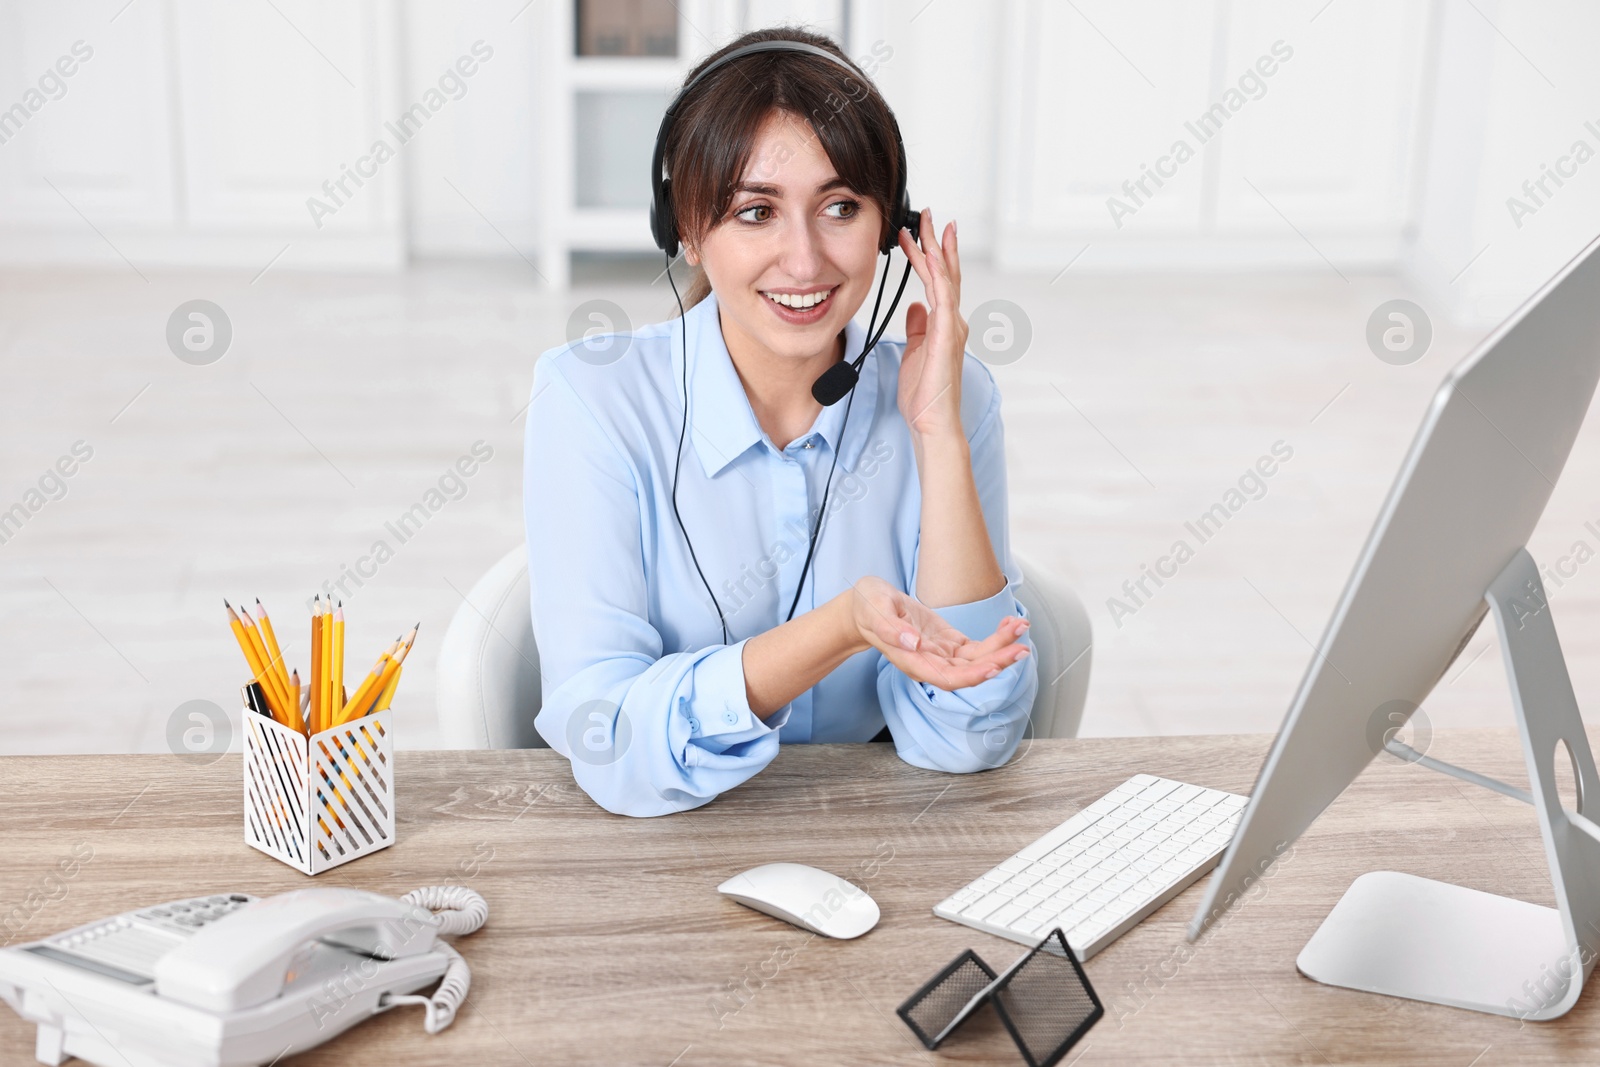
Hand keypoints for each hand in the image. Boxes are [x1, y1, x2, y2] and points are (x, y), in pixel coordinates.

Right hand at [846, 576, 1028, 690]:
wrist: (867, 605)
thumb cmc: (868, 607)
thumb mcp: (874, 610)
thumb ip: (890, 628)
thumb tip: (913, 643)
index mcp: (912, 661)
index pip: (947, 678)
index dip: (972, 676)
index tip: (994, 666)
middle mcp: (931, 664)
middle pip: (969, 672)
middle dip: (998, 661)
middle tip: (1022, 647)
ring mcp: (942, 655)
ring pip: (978, 660)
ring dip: (1002, 648)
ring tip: (1022, 627)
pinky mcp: (950, 643)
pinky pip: (977, 647)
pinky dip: (996, 638)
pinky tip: (1010, 625)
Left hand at [896, 208, 966, 439]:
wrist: (932, 422)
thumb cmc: (924, 394)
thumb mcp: (914, 352)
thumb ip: (917, 328)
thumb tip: (915, 308)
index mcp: (944, 325)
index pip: (939, 282)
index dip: (932, 256)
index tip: (923, 233)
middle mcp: (952, 321)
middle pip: (947, 273)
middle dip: (938, 242)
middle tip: (930, 215)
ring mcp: (952, 327)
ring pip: (945, 278)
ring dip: (936, 250)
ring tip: (928, 225)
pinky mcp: (946, 335)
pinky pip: (943, 297)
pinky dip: (937, 274)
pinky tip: (930, 256)